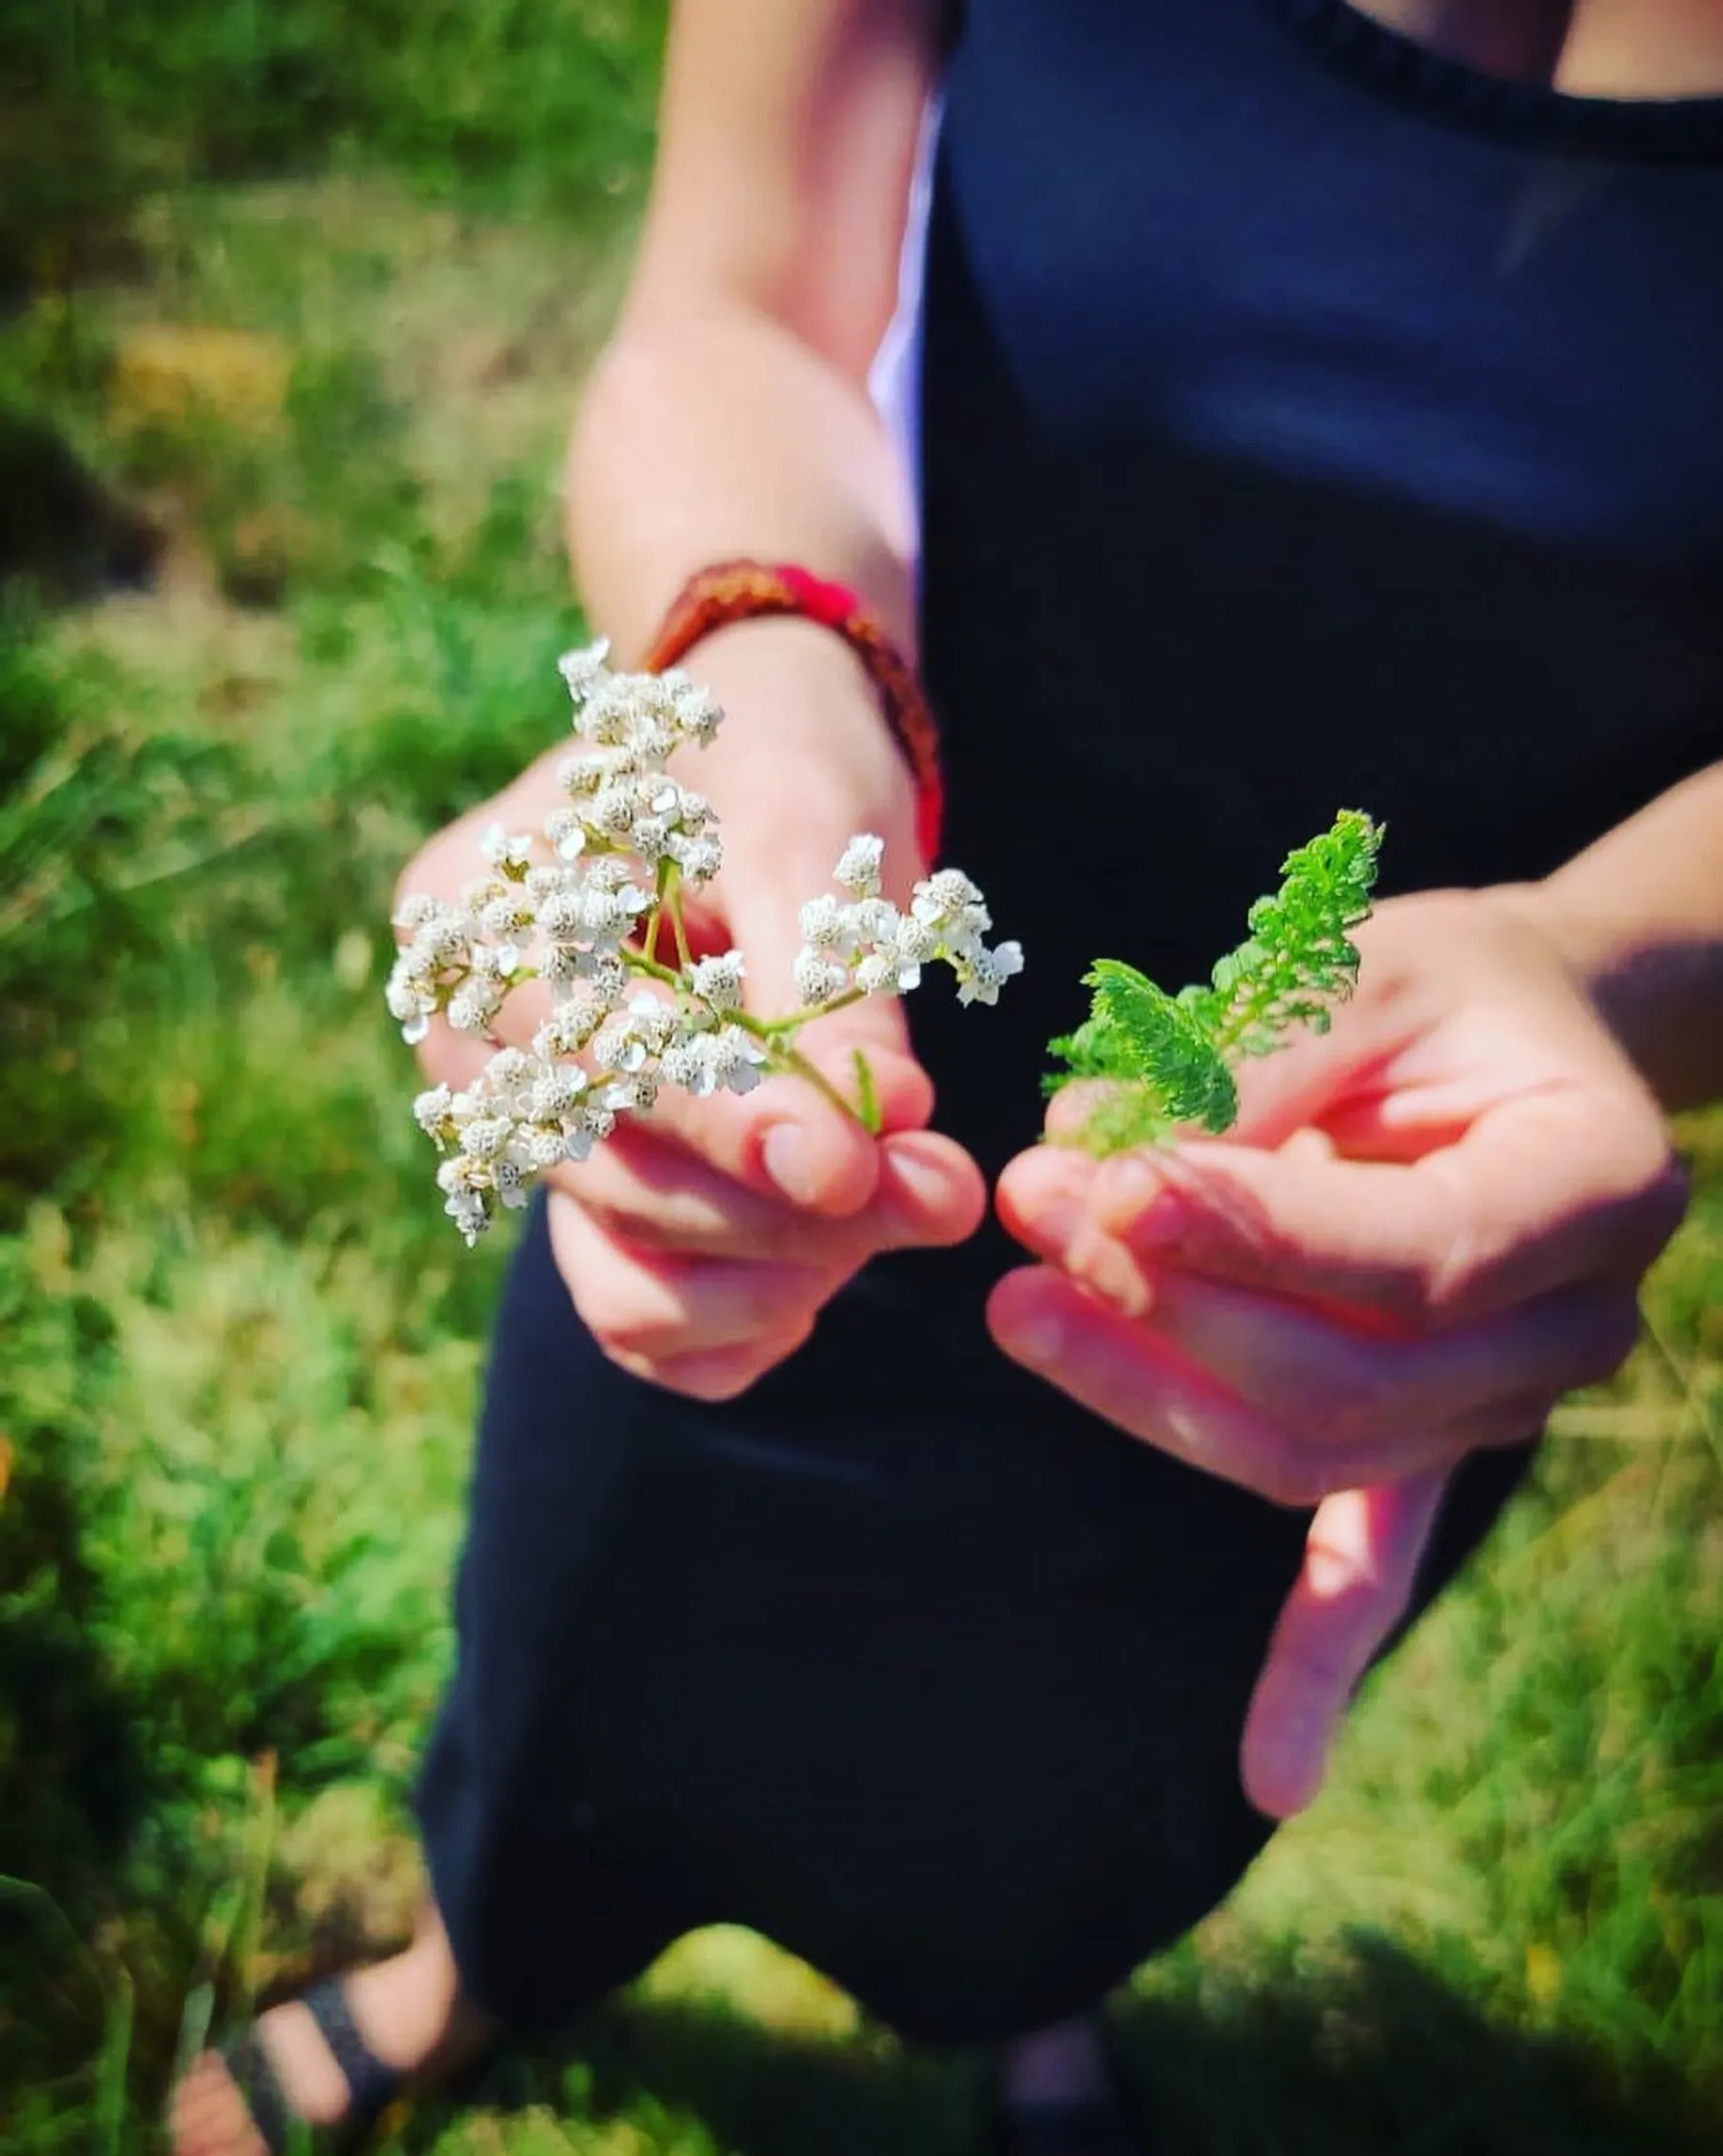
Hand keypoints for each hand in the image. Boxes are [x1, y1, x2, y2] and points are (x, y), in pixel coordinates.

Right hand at [400, 619, 985, 1398]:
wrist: (767, 766)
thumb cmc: (777, 763)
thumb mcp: (807, 829)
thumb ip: (830, 980)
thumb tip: (885, 1125)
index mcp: (483, 917)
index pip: (595, 1052)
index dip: (726, 1121)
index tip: (854, 1170)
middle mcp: (475, 1047)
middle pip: (612, 1179)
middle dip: (789, 1207)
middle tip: (946, 1192)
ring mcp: (529, 1144)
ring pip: (626, 1277)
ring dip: (778, 1274)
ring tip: (910, 1208)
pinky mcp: (593, 1209)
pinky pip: (644, 1324)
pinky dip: (741, 1327)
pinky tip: (827, 1274)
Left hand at [988, 886, 1688, 1817]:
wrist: (1521, 1040)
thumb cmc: (1436, 992)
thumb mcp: (1358, 969)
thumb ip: (1244, 1063)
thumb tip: (1086, 1162)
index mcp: (1592, 1186)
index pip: (1409, 1256)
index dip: (1244, 1229)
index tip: (1098, 1176)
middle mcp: (1572, 1324)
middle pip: (1349, 1378)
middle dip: (1166, 1303)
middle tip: (1029, 1203)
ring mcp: (1504, 1406)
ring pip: (1312, 1454)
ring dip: (1152, 1391)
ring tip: (1021, 1301)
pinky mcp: (1430, 1444)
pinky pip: (1373, 1559)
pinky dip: (1315, 1663)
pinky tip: (1270, 1777)